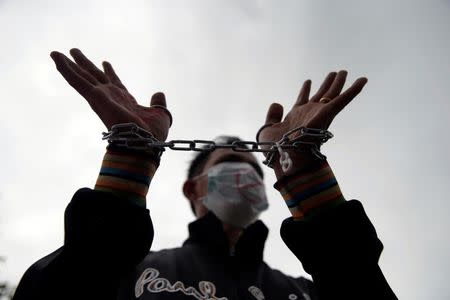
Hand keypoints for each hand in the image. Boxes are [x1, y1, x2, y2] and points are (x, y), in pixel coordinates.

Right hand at [50, 48, 170, 140]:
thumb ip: (158, 103)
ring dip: (69, 64)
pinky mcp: (95, 98)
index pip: (115, 82)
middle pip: (95, 75)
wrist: (146, 142)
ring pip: (82, 77)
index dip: (110, 72)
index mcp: (125, 99)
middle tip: (74, 51)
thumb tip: (159, 94)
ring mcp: (101, 97)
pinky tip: (56, 58)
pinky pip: (77, 81)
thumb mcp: (160, 113)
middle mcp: (110, 97)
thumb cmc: (153, 134)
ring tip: (56, 53)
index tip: (105, 62)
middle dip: (85, 63)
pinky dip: (66, 69)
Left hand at [258, 70, 367, 175]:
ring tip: (343, 71)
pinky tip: (363, 79)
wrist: (284, 155)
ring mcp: (319, 114)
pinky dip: (354, 90)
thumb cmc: (275, 149)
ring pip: (332, 94)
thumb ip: (272, 116)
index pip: (302, 100)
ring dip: (338, 83)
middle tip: (334, 73)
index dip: (305, 90)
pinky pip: (343, 100)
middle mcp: (310, 114)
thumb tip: (277, 103)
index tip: (308, 81)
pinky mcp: (327, 114)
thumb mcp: (267, 129)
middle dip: (327, 84)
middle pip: (321, 95)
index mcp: (296, 116)